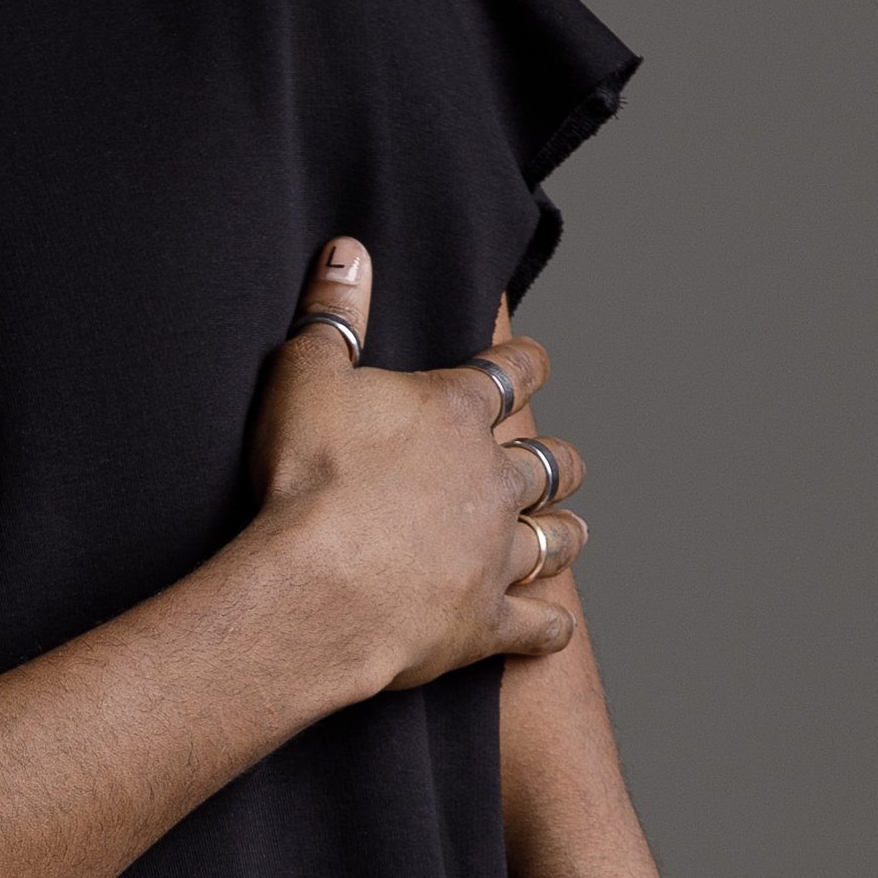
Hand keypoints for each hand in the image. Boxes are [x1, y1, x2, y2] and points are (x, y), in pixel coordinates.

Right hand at [241, 239, 584, 701]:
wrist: (315, 585)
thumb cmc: (304, 477)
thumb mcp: (305, 377)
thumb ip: (332, 313)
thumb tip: (348, 251)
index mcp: (455, 413)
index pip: (511, 373)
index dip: (525, 364)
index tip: (534, 363)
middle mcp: (493, 479)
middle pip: (548, 461)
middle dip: (557, 458)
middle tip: (561, 460)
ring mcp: (495, 552)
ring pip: (555, 538)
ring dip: (566, 532)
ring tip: (572, 530)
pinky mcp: (485, 620)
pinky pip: (537, 627)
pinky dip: (547, 627)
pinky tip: (553, 627)